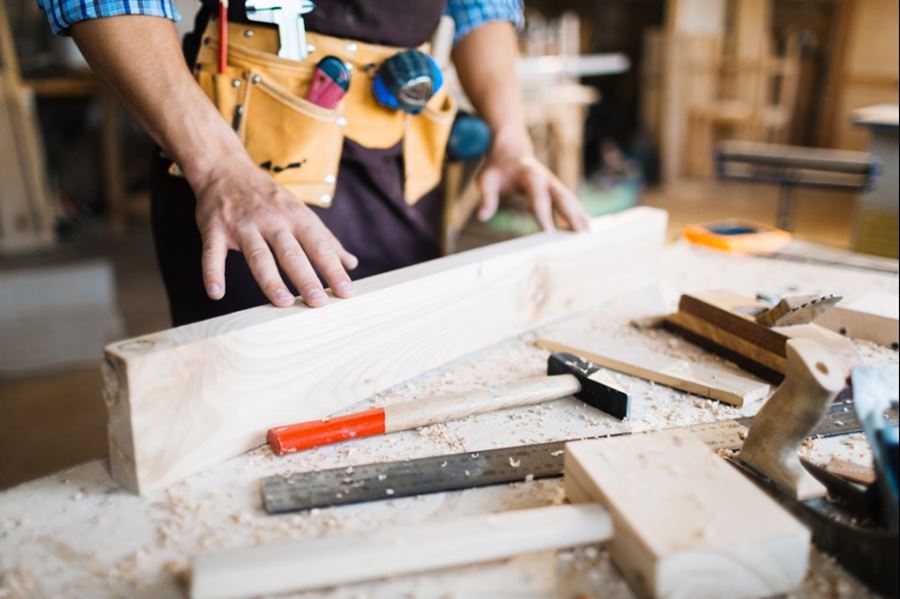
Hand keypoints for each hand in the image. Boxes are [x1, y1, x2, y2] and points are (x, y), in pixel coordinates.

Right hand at [189, 155, 357, 307]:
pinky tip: (216, 292)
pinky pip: (213, 253)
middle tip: (318, 302)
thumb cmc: (268, 197)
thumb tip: (351, 263)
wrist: (224, 168)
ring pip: (258, 254)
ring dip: (270, 279)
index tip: (346, 292)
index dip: (333, 269)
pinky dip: (212, 272)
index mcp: (295, 217)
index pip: (319, 246)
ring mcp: (242, 224)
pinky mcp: (215, 229)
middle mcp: (271, 220)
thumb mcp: (300, 212)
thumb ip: (325, 240)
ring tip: (283, 302)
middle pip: (291, 252)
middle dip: (306, 277)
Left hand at [474, 129, 589, 231]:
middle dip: (573, 218)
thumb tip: (482, 217)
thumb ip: (486, 198)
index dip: (545, 216)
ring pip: (571, 201)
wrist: (510, 149)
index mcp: (530, 175)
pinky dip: (579, 216)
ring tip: (589, 239)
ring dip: (581, 218)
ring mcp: (554, 184)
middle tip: (581, 238)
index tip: (550, 235)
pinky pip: (571, 204)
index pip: (539, 199)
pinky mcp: (557, 190)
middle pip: (564, 199)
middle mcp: (547, 178)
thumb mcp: (486, 180)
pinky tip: (586, 232)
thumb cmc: (496, 167)